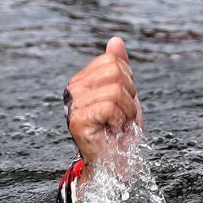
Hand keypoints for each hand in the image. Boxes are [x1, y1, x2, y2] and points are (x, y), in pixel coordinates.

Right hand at [64, 37, 141, 182]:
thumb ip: (120, 67)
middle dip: (129, 96)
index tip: (123, 102)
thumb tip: (115, 41)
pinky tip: (112, 130)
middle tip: (121, 115)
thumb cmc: (121, 130)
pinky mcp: (77, 120)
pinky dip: (120, 120)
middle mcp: (73, 90)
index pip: (113, 62)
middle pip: (116, 72)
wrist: (118, 161)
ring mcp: (74, 105)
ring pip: (116, 90)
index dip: (128, 82)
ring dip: (127, 111)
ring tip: (117, 124)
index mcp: (83, 80)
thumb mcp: (126, 94)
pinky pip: (110, 105)